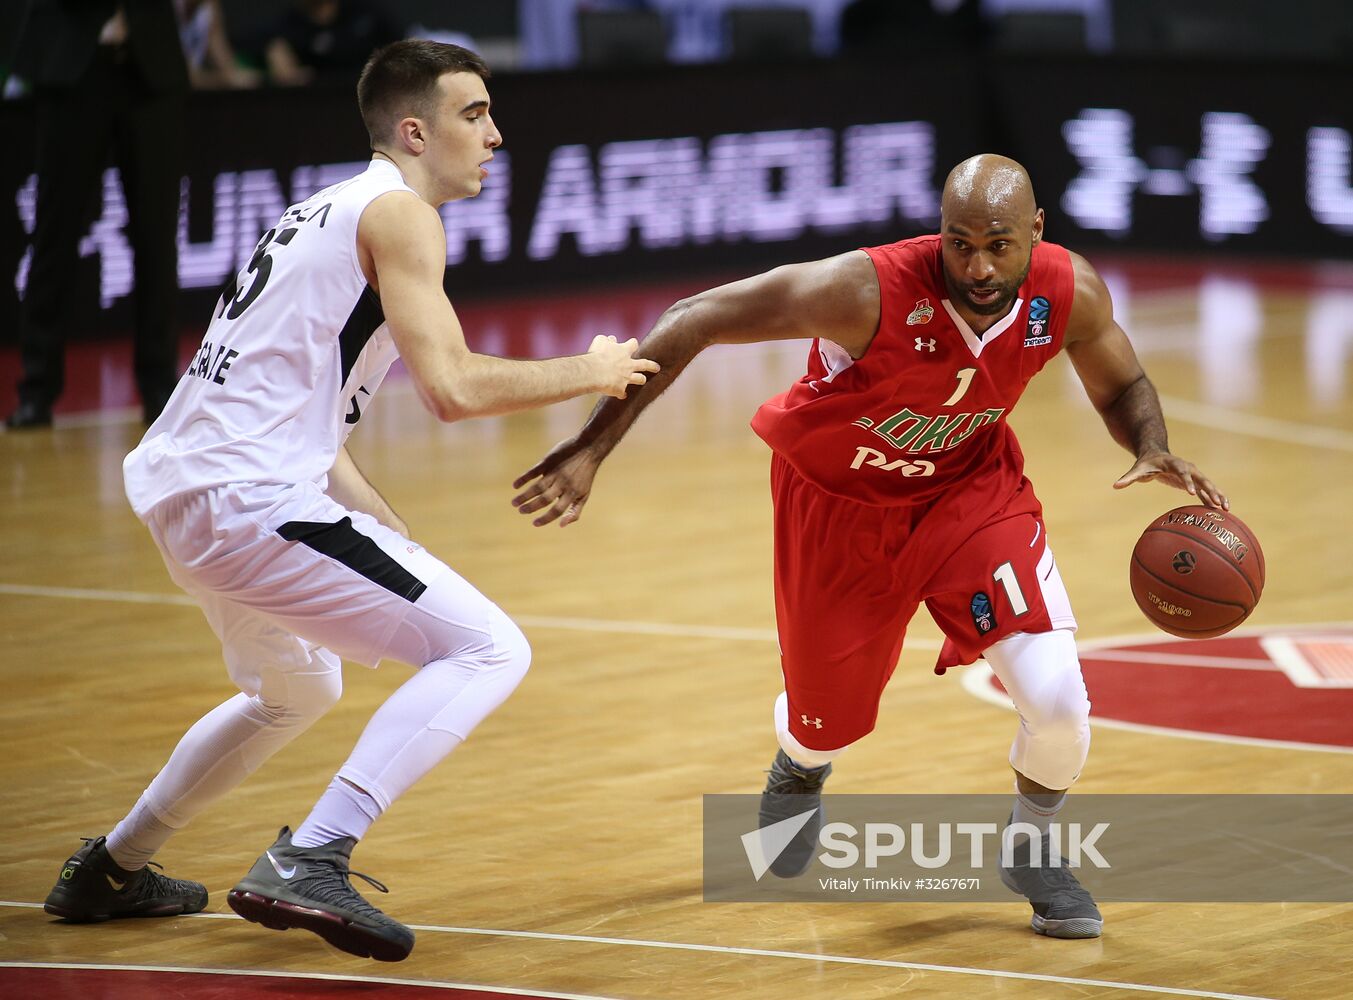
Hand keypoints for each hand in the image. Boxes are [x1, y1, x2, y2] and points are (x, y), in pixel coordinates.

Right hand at [512, 437, 599, 526]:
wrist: (589, 448)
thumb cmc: (585, 475)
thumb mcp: (584, 494)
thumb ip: (574, 511)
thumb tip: (562, 525)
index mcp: (572, 493)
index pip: (557, 510)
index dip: (545, 518)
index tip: (535, 523)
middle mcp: (562, 484)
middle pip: (545, 499)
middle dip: (531, 507)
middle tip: (521, 511)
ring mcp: (554, 472)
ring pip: (537, 487)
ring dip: (524, 496)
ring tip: (514, 503)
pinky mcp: (548, 461)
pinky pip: (533, 471)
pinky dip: (523, 478)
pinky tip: (515, 485)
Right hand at [587, 335, 659, 398]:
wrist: (594, 371)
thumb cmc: (597, 355)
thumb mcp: (600, 341)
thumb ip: (607, 340)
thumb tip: (611, 339)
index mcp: (624, 351)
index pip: (633, 344)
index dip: (633, 344)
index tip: (633, 344)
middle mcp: (629, 365)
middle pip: (644, 364)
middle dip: (652, 366)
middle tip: (657, 368)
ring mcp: (626, 378)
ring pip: (640, 379)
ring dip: (641, 379)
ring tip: (642, 380)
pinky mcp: (620, 389)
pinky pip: (622, 393)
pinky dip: (622, 394)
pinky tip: (621, 395)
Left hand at [1113, 450, 1228, 509]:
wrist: (1156, 455)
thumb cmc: (1146, 464)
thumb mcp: (1137, 470)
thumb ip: (1128, 478)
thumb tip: (1115, 485)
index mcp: (1175, 464)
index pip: (1183, 472)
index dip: (1188, 482)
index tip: (1192, 493)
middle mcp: (1188, 468)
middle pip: (1202, 479)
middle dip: (1210, 490)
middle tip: (1218, 503)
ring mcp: (1194, 475)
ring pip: (1208, 485)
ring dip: (1218, 495)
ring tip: (1227, 509)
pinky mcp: (1195, 482)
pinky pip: (1207, 491)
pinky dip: (1214, 499)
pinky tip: (1223, 511)